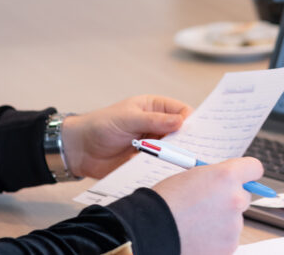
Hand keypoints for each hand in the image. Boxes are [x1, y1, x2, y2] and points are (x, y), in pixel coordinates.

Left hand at [61, 95, 190, 178]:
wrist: (79, 149)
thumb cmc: (101, 125)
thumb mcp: (127, 118)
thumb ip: (153, 120)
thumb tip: (181, 121)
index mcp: (155, 108)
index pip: (182, 111)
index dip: (193, 121)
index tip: (203, 133)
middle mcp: (157, 125)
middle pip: (182, 133)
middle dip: (190, 141)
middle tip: (200, 152)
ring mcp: (153, 145)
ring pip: (174, 151)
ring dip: (179, 157)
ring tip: (188, 165)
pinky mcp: (147, 163)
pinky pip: (162, 166)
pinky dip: (168, 170)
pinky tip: (174, 175)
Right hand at [153, 157, 262, 254]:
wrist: (152, 229)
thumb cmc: (166, 200)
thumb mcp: (192, 175)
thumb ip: (215, 177)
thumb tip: (228, 182)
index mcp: (226, 176)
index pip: (254, 168)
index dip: (247, 171)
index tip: (242, 176)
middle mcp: (235, 199)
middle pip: (244, 195)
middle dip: (230, 197)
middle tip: (209, 202)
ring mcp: (234, 225)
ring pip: (235, 219)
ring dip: (222, 220)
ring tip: (196, 221)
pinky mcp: (230, 246)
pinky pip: (228, 238)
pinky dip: (217, 237)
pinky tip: (197, 234)